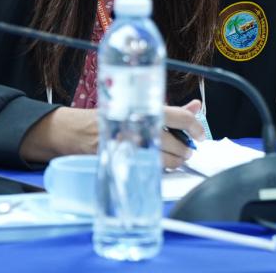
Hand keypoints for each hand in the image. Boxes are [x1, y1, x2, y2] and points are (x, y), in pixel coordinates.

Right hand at [19, 99, 207, 165]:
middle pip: (175, 144)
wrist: (74, 130)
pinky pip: (148, 169)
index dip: (195, 127)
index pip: (178, 117)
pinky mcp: (121, 162)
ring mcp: (128, 147)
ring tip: (174, 159)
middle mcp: (136, 127)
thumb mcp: (137, 106)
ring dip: (174, 162)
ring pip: (164, 161)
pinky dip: (157, 169)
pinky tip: (156, 164)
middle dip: (185, 151)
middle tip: (186, 150)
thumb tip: (195, 107)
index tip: (201, 134)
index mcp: (142, 109)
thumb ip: (169, 110)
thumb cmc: (108, 116)